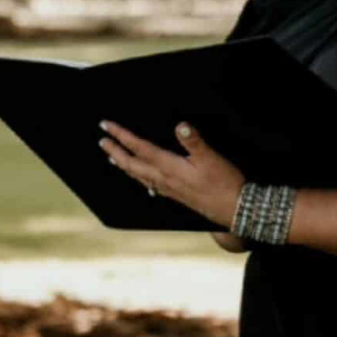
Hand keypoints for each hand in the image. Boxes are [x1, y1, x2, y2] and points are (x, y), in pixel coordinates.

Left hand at [100, 120, 244, 227]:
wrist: (234, 210)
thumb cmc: (224, 183)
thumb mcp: (212, 158)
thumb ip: (194, 142)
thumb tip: (180, 125)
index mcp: (169, 167)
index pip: (139, 148)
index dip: (121, 136)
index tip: (106, 126)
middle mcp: (163, 179)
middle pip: (131, 163)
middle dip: (115, 151)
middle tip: (102, 140)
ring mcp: (167, 188)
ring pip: (138, 175)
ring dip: (123, 164)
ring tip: (112, 157)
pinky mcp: (175, 195)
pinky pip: (149, 185)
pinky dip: (138, 178)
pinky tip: (140, 179)